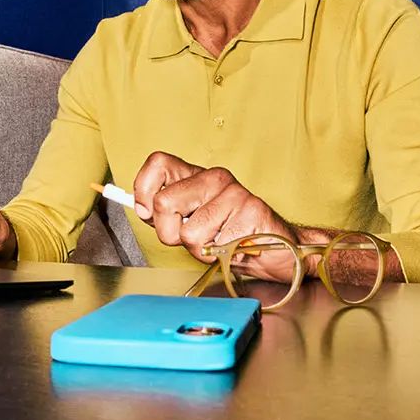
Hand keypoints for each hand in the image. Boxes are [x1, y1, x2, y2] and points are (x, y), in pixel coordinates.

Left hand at [132, 152, 296, 270]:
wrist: (278, 248)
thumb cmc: (231, 236)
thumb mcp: (190, 222)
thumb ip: (163, 214)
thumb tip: (141, 207)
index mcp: (197, 175)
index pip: (157, 163)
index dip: (144, 191)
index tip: (151, 213)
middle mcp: (215, 177)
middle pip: (164, 202)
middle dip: (170, 233)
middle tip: (193, 237)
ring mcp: (234, 193)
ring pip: (188, 233)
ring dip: (199, 249)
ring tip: (218, 243)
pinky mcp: (252, 212)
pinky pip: (215, 246)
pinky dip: (220, 256)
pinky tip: (234, 247)